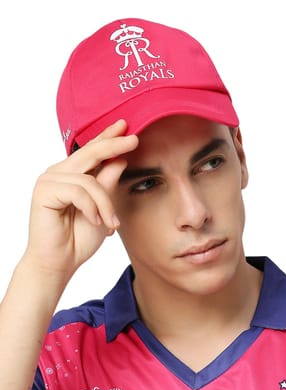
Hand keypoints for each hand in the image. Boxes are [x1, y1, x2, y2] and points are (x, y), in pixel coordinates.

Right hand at [23, 120, 138, 286]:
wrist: (62, 261)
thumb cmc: (81, 236)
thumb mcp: (104, 205)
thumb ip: (109, 181)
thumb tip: (121, 158)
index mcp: (73, 174)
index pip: (92, 150)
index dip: (108, 137)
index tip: (125, 125)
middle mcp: (59, 172)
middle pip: (91, 152)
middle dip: (114, 144)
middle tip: (135, 139)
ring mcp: (49, 180)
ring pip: (90, 180)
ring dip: (106, 204)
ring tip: (111, 224)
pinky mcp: (44, 192)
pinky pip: (79, 192)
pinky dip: (92, 208)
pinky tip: (96, 222)